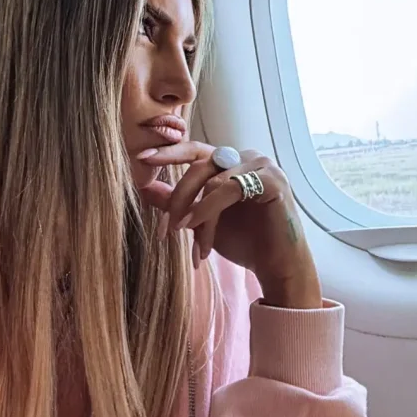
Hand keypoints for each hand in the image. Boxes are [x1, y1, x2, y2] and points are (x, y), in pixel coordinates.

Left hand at [137, 142, 321, 308]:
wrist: (276, 266)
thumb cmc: (243, 242)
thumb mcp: (201, 221)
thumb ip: (178, 202)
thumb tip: (145, 187)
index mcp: (231, 162)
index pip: (195, 150)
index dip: (169, 153)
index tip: (141, 159)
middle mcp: (247, 157)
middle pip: (199, 165)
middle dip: (178, 198)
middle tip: (166, 230)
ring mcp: (262, 166)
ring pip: (212, 180)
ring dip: (194, 211)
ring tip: (185, 237)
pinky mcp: (272, 180)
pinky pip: (230, 188)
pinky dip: (209, 208)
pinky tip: (197, 227)